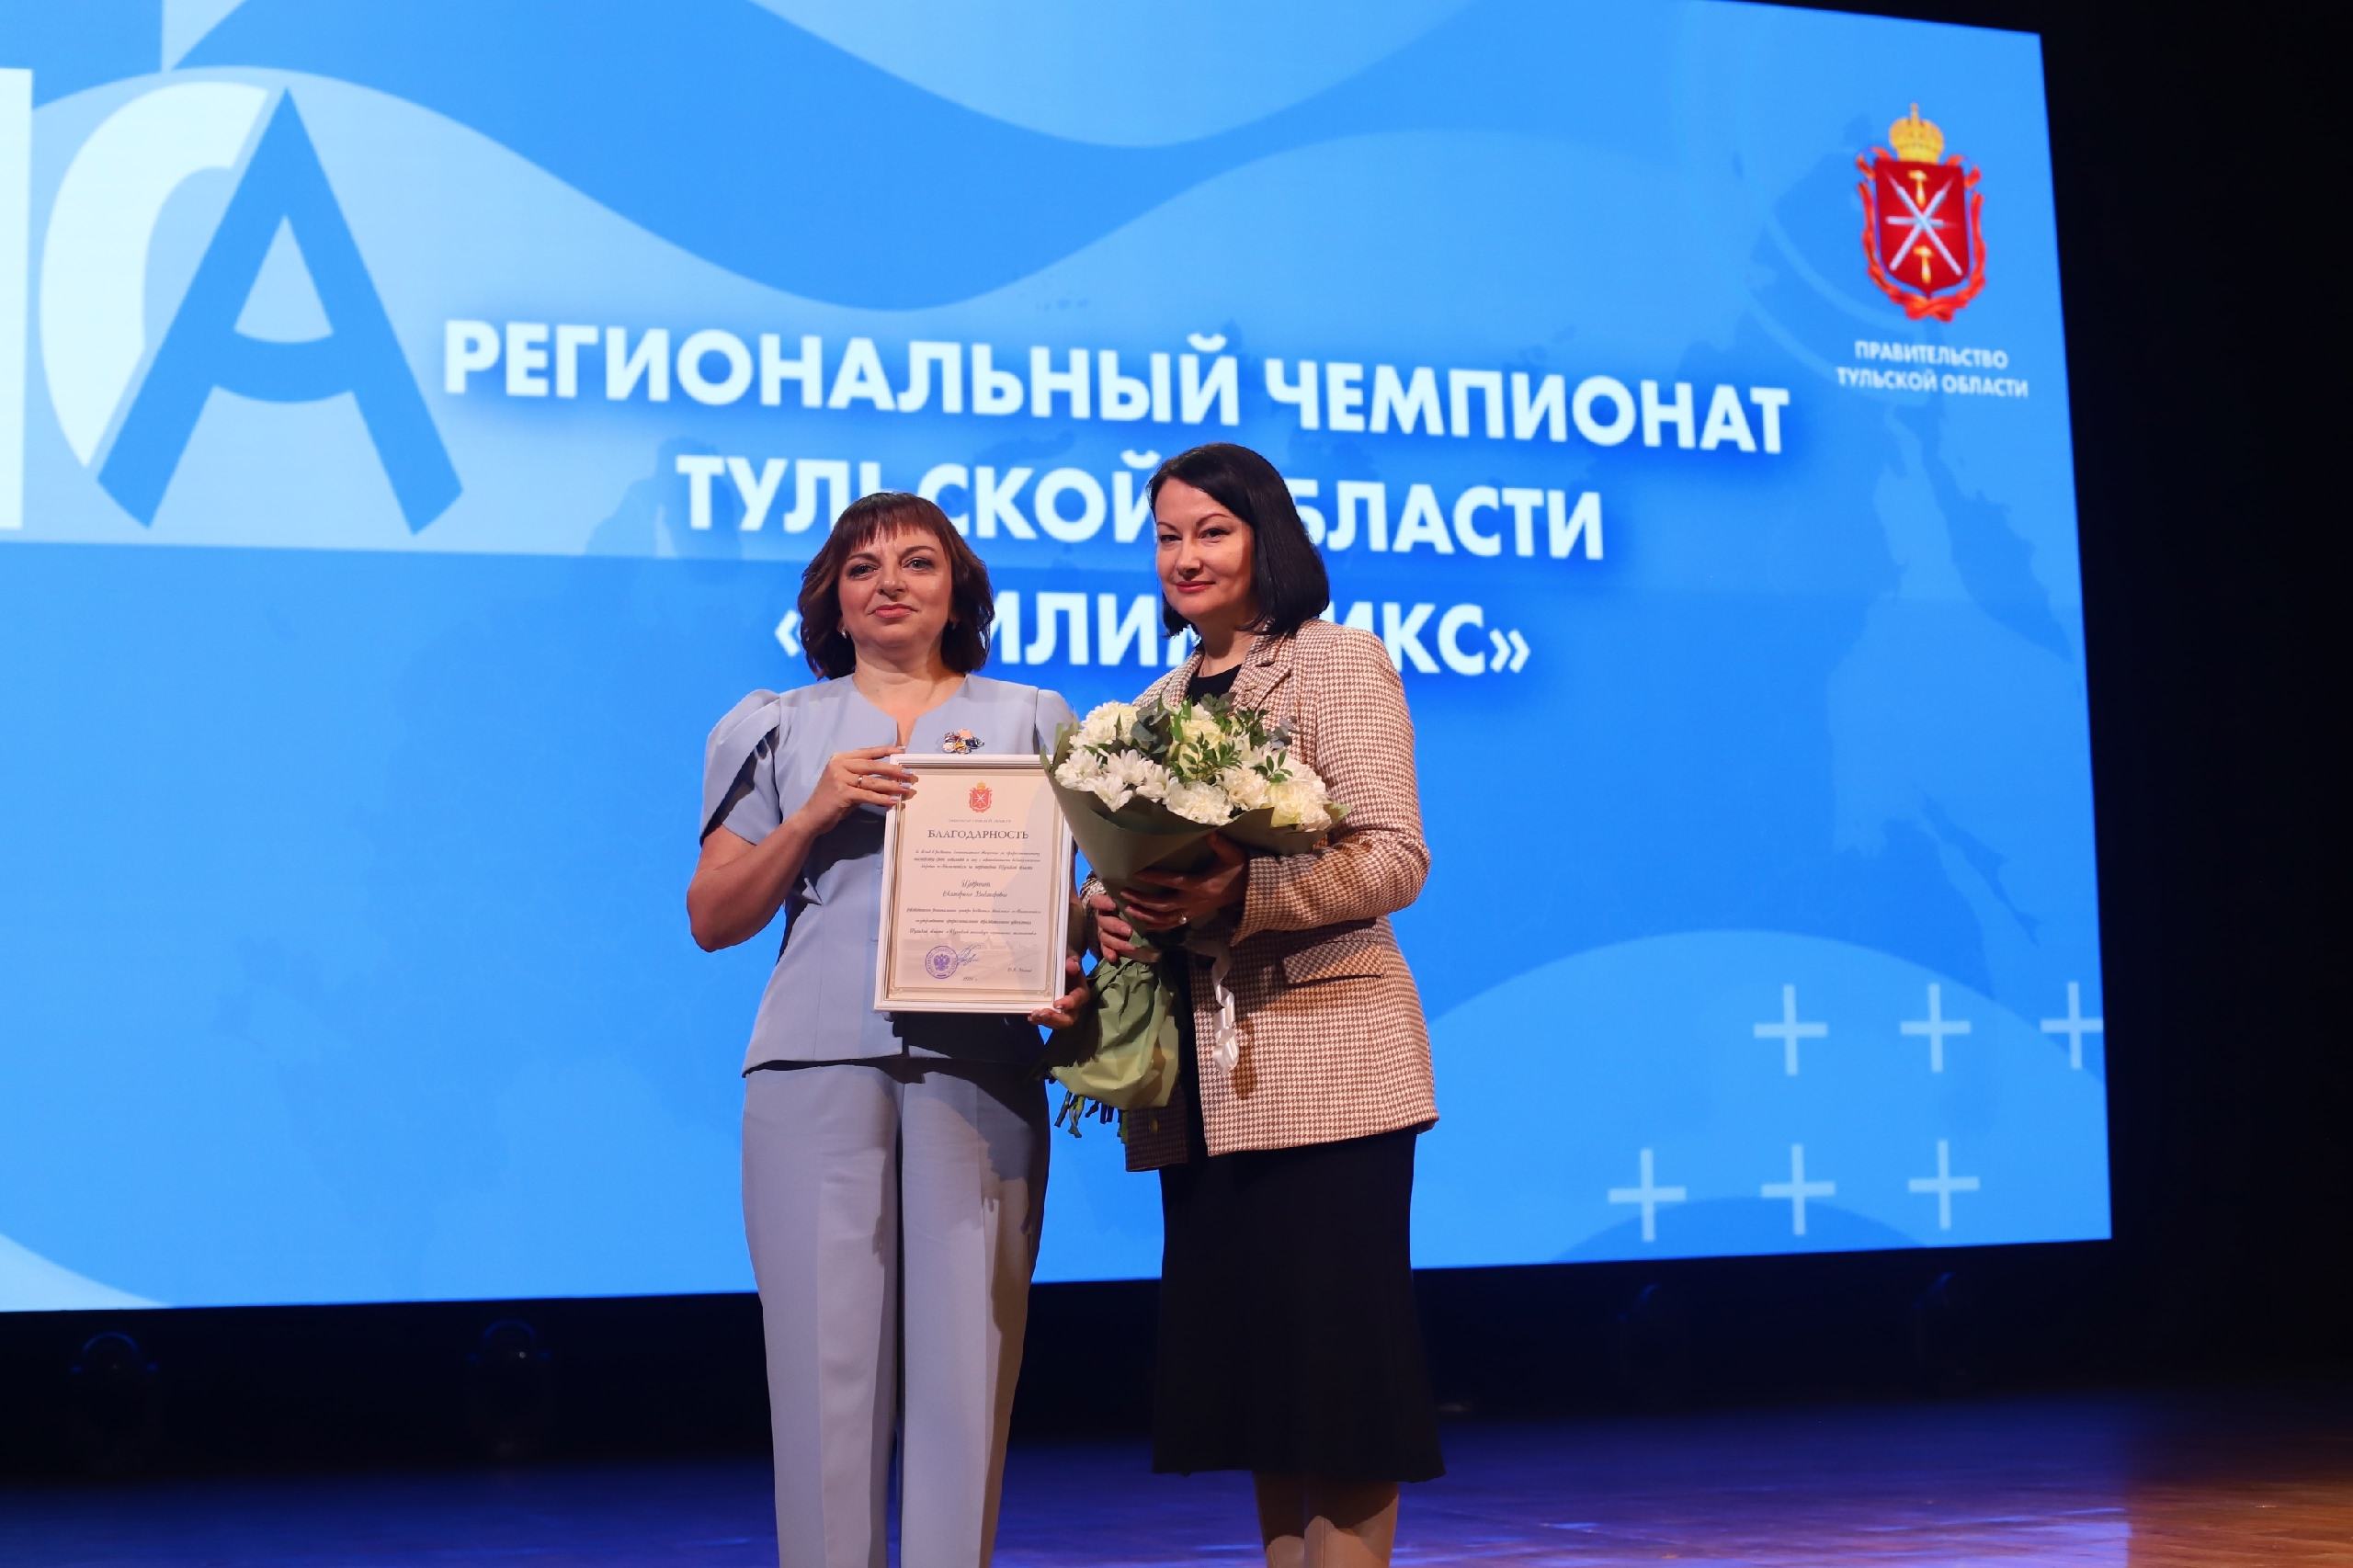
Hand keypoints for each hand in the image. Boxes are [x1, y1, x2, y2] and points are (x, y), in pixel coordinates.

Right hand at [794, 745, 914, 834]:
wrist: (811, 816)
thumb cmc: (831, 801)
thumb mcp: (846, 784)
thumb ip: (863, 779)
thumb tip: (889, 779)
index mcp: (840, 759)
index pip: (867, 752)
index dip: (886, 751)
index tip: (902, 751)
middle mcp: (839, 765)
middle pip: (873, 765)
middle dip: (893, 770)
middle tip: (909, 774)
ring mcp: (840, 778)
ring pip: (872, 781)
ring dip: (892, 785)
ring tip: (905, 789)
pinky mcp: (842, 793)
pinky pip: (868, 795)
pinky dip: (882, 799)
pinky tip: (893, 801)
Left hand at [1029, 953, 1090, 1029]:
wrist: (1060, 963)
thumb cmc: (1067, 960)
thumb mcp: (1070, 956)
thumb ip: (1073, 960)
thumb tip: (1073, 966)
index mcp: (1080, 991)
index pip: (1078, 999)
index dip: (1069, 1003)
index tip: (1056, 1004)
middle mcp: (1073, 1004)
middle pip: (1069, 1018)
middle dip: (1056, 1018)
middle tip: (1043, 1014)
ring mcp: (1062, 1010)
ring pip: (1057, 1022)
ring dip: (1046, 1021)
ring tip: (1034, 1015)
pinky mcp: (1052, 1011)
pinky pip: (1047, 1020)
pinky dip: (1039, 1020)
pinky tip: (1030, 1017)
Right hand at [1091, 892, 1143, 961]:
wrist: (1137, 919)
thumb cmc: (1135, 906)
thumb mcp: (1134, 900)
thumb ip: (1135, 899)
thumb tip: (1146, 897)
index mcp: (1106, 904)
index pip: (1097, 901)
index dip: (1103, 903)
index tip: (1113, 904)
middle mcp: (1103, 917)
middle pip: (1103, 921)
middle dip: (1116, 926)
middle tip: (1129, 931)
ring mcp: (1103, 931)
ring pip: (1105, 937)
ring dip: (1117, 942)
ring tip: (1132, 947)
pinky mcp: (1106, 944)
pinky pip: (1104, 949)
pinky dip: (1108, 953)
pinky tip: (1114, 957)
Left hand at [1122, 834, 1247, 931]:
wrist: (1249, 890)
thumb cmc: (1238, 869)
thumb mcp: (1231, 854)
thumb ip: (1219, 844)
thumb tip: (1209, 832)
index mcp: (1199, 885)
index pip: (1171, 882)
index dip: (1153, 877)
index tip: (1136, 873)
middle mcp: (1193, 901)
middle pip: (1162, 905)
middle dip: (1142, 901)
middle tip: (1124, 894)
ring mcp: (1193, 910)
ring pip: (1166, 918)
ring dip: (1146, 915)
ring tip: (1129, 910)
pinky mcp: (1194, 915)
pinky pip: (1173, 924)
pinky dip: (1158, 926)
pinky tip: (1145, 925)